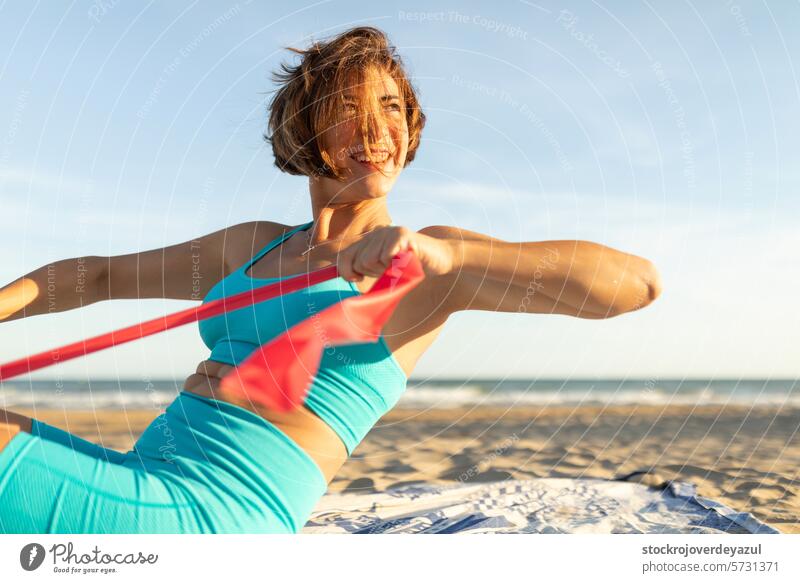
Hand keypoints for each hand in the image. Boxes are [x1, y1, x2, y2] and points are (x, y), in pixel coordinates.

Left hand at [337, 226, 454, 281]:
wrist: (440, 258)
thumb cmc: (411, 268)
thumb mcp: (384, 270)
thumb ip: (365, 270)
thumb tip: (347, 279)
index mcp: (370, 241)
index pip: (345, 255)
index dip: (346, 271)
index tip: (356, 279)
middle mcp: (376, 234)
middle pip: (358, 261)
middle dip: (371, 273)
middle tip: (389, 270)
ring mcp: (388, 232)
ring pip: (369, 260)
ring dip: (385, 270)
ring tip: (399, 265)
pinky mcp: (400, 234)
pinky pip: (385, 256)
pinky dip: (394, 265)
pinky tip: (405, 262)